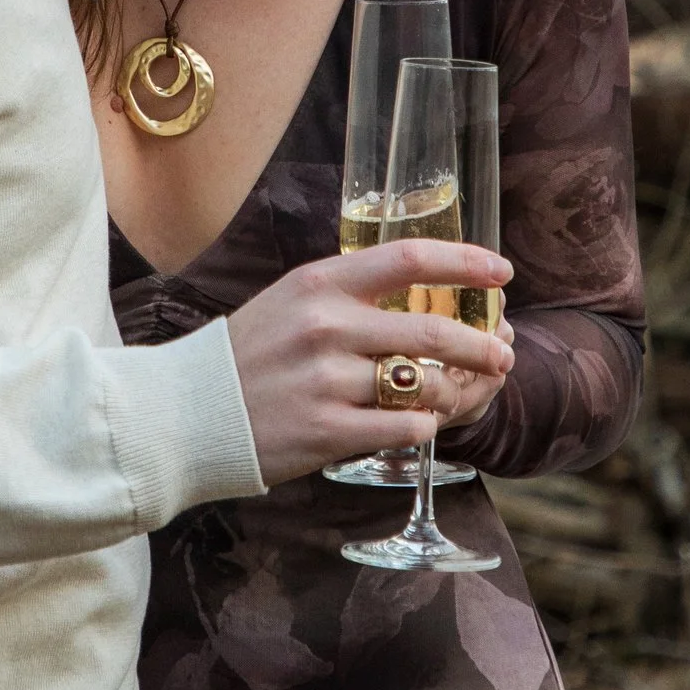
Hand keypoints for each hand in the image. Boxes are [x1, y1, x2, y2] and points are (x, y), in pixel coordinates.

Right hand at [225, 242, 514, 487]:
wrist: (187, 413)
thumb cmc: (248, 356)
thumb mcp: (291, 302)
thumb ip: (350, 294)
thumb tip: (427, 297)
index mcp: (319, 283)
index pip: (408, 258)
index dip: (465, 263)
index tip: (502, 273)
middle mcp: (325, 327)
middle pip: (431, 330)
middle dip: (481, 345)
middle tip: (502, 354)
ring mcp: (326, 381)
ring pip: (426, 386)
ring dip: (457, 392)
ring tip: (460, 395)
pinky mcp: (326, 431)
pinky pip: (405, 428)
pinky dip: (424, 427)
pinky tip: (419, 424)